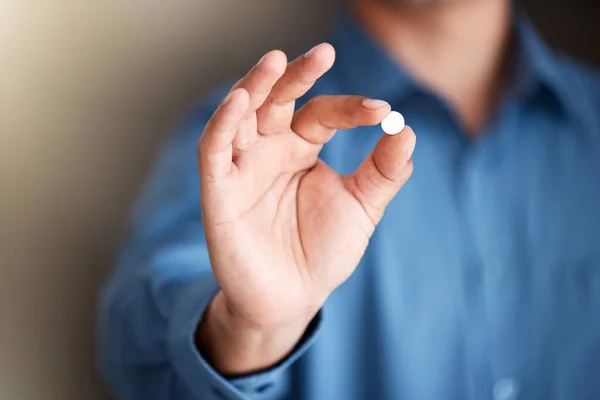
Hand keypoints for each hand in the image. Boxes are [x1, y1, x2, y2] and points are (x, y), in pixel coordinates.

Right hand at [196, 43, 414, 373]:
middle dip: (296, 76)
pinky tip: (239, 101)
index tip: (382, 111)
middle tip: (324, 53)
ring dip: (254, 86)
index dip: (350, 108)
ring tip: (277, 61)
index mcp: (301, 149)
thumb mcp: (363, 208)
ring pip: (240, 115)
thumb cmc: (323, 251)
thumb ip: (384, 172)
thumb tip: (406, 130)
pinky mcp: (219, 192)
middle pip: (276, 100)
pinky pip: (214, 150)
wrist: (293, 298)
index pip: (322, 113)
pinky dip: (222, 124)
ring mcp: (242, 168)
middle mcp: (269, 150)